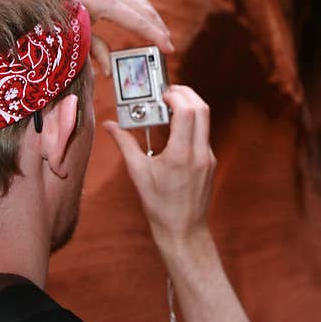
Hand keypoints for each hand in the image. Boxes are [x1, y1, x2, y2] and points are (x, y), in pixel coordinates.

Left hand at [72, 0, 173, 75]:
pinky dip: (141, 14)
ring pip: (139, 3)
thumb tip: (110, 72)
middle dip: (158, 28)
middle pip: (144, 10)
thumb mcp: (73, 36)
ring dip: (152, 20)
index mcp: (104, 2)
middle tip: (169, 46)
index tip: (169, 49)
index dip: (155, 36)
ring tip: (161, 37)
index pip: (139, 21)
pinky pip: (130, 1)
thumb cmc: (51, 12)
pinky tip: (143, 25)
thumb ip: (94, 52)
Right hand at [103, 85, 215, 250]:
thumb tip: (110, 126)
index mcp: (181, 155)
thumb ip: (125, 145)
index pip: (187, 112)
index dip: (176, 96)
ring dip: (190, 106)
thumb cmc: (160, 206)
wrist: (183, 229)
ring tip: (171, 105)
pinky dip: (192, 122)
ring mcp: (208, 157)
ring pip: (206, 119)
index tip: (162, 94)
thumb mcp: (138, 174)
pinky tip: (176, 126)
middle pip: (202, 109)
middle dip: (186, 94)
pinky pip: (203, 133)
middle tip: (168, 92)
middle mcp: (199, 153)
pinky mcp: (210, 161)